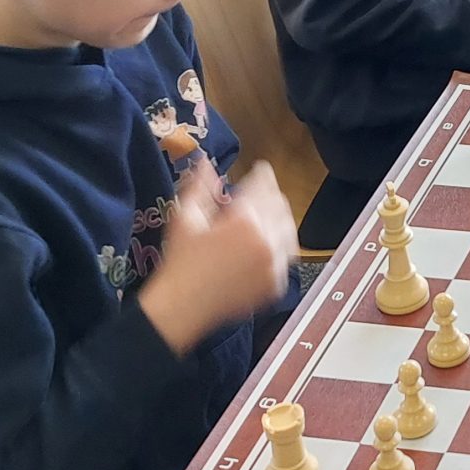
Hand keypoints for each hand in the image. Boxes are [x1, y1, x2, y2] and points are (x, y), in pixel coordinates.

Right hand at [137, 158, 298, 357]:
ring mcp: (274, 265)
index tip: (260, 168)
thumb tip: (204, 161)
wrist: (182, 308)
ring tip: (266, 215)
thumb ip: (200, 186)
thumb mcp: (185, 218)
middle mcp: (267, 241)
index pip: (264, 187)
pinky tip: (267, 243)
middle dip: (271, 194)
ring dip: (279, 218)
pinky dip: (279, 246)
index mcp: (246, 221)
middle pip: (280, 206)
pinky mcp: (275, 285)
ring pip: (289, 231)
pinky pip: (286, 257)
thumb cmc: (180, 262)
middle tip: (261, 191)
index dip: (263, 174)